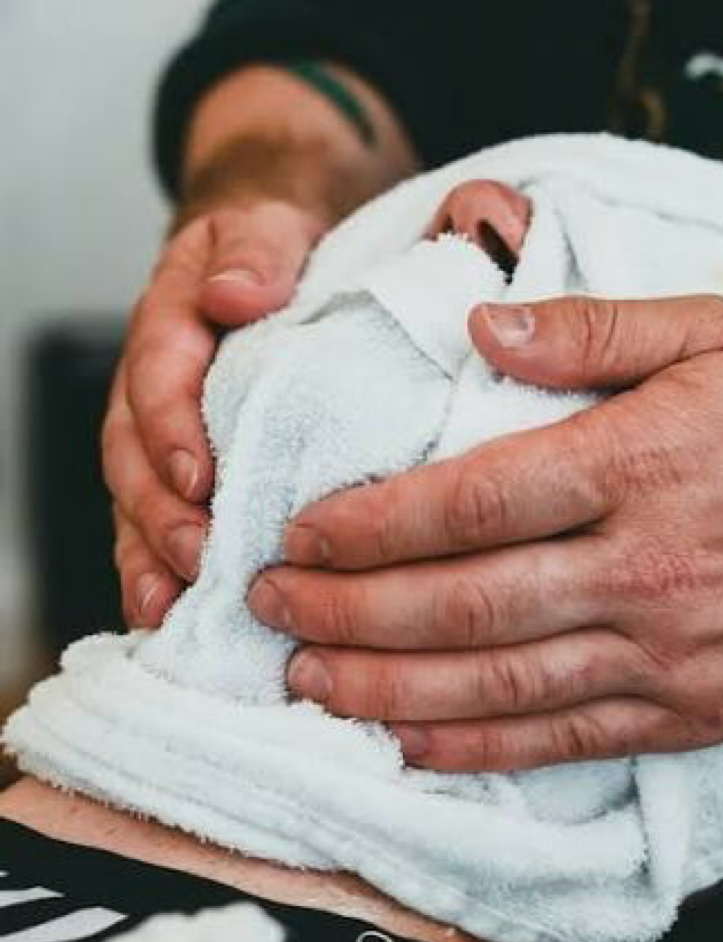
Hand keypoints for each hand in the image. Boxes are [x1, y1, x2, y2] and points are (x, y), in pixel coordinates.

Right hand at [105, 198, 322, 626]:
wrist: (262, 259)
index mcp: (172, 323)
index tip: (201, 480)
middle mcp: (155, 388)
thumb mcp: (268, 227)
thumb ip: (256, 252)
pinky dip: (162, 567)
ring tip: (167, 608)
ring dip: (148, 556)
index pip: (158, 377)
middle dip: (159, 513)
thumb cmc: (270, 251)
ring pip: (137, 500)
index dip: (171, 430)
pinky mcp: (184, 468)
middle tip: (194, 560)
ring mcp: (163, 434)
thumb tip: (235, 294)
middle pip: (134, 455)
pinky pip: (159, 519)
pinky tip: (177, 615)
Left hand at [249, 295, 722, 771]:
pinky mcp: (686, 711)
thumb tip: (482, 325)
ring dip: (389, 689)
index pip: (474, 500)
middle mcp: (645, 567)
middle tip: (271, 611)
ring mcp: (666, 652)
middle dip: (351, 612)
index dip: (373, 524)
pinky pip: (564, 740)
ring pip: (501, 682)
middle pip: (467, 601)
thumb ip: (592, 327)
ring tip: (308, 684)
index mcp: (640, 463)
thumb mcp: (713, 332)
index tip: (304, 534)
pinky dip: (477, 746)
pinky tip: (408, 743)